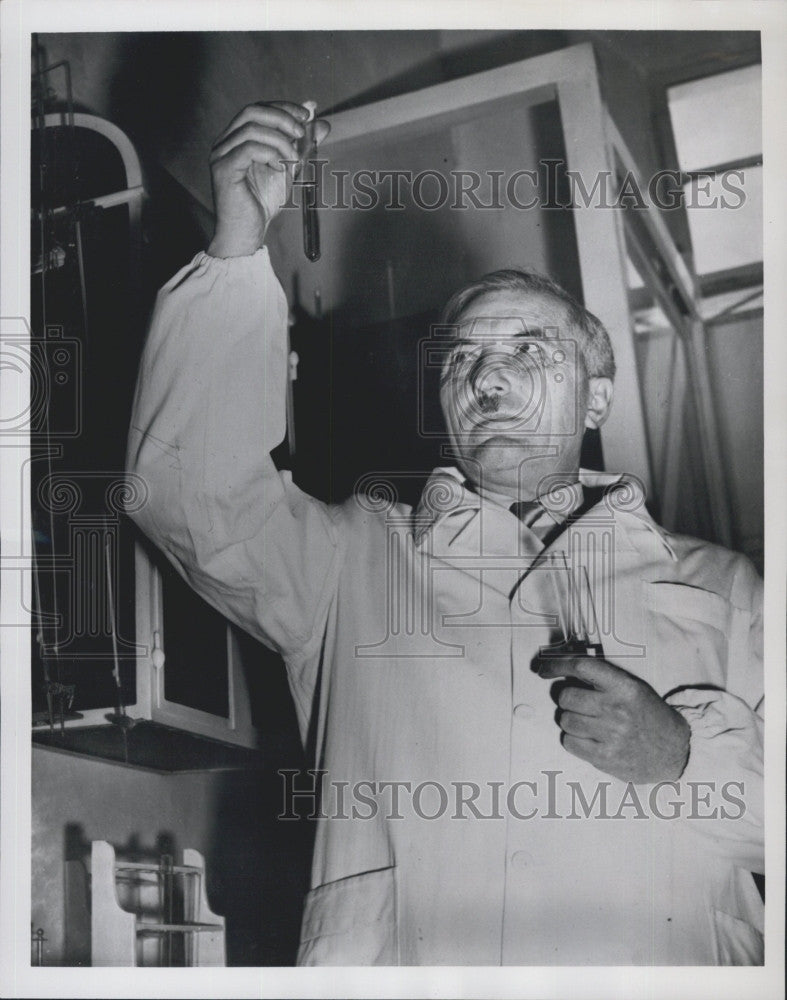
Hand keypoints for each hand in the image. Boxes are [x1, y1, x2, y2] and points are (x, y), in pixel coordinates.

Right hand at [207, 102, 330, 257]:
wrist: (247, 233)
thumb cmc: (262, 203)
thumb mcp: (289, 168)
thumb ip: (302, 145)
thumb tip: (321, 123)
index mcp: (237, 138)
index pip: (258, 109)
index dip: (283, 107)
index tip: (306, 115)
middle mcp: (225, 142)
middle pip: (252, 111)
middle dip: (282, 117)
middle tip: (301, 132)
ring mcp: (221, 155)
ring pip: (252, 129)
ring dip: (280, 141)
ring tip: (293, 160)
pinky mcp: (223, 169)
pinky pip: (248, 149)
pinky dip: (270, 154)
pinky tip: (280, 169)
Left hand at [536, 655, 689, 783]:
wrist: (677, 750)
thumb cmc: (650, 716)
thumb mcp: (633, 688)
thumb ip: (603, 679)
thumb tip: (565, 671)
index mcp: (625, 687)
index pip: (582, 666)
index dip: (557, 665)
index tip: (544, 669)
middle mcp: (617, 709)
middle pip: (566, 696)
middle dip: (568, 699)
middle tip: (581, 705)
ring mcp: (611, 735)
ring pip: (565, 720)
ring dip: (571, 721)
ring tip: (591, 724)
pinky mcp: (606, 758)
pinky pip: (569, 742)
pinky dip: (574, 740)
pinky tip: (591, 739)